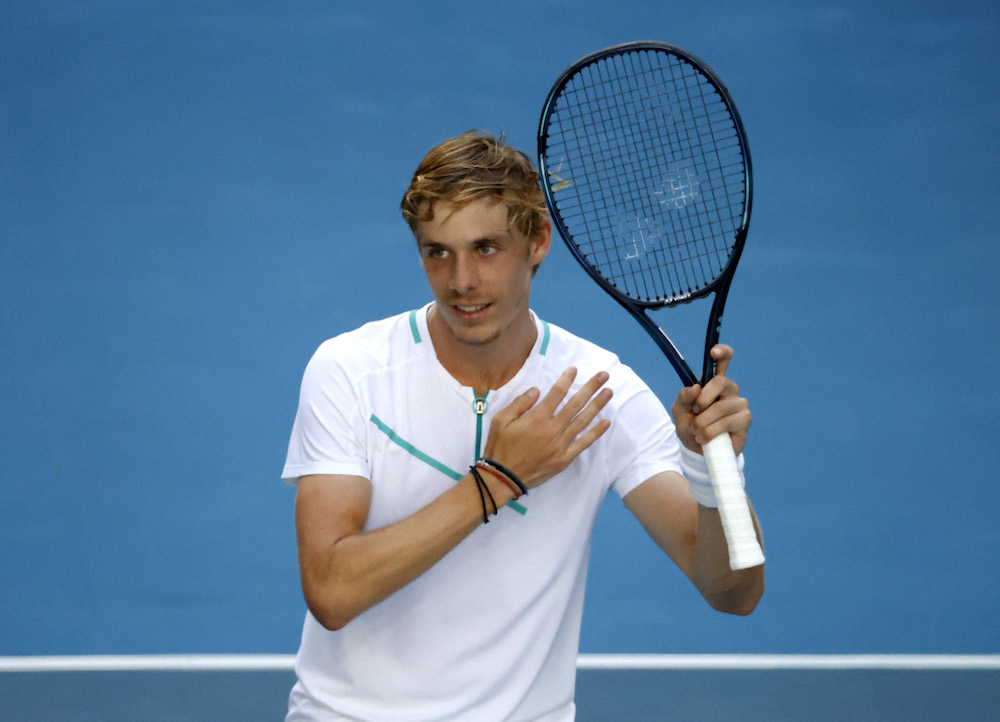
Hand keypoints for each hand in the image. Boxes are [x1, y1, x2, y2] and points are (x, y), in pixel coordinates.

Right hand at [483, 367, 612, 487]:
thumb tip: (537, 390)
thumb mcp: (501, 420)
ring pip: (583, 421)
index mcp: (537, 417)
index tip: (575, 369)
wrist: (503, 477)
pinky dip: (595, 433)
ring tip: (609, 393)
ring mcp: (560, 444)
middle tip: (604, 375)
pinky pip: (583, 444)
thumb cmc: (500, 447)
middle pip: (575, 404)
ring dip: (597, 405)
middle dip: (590, 388)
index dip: (567, 380)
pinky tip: (606, 423)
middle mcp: (553, 428)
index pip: (556, 393)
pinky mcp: (564, 459)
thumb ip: (520, 403)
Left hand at [671, 345, 750, 454]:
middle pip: (720, 382)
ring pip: (721, 407)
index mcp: (713, 383)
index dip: (722, 352)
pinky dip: (711, 432)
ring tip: (696, 432)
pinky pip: (727, 422)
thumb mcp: (679, 411)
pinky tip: (703, 439)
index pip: (723, 360)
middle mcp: (729, 390)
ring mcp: (739, 404)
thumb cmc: (690, 426)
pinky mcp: (745, 420)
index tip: (713, 352)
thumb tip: (695, 388)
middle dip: (702, 400)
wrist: (697, 449)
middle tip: (695, 412)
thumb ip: (684, 397)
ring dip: (703, 422)